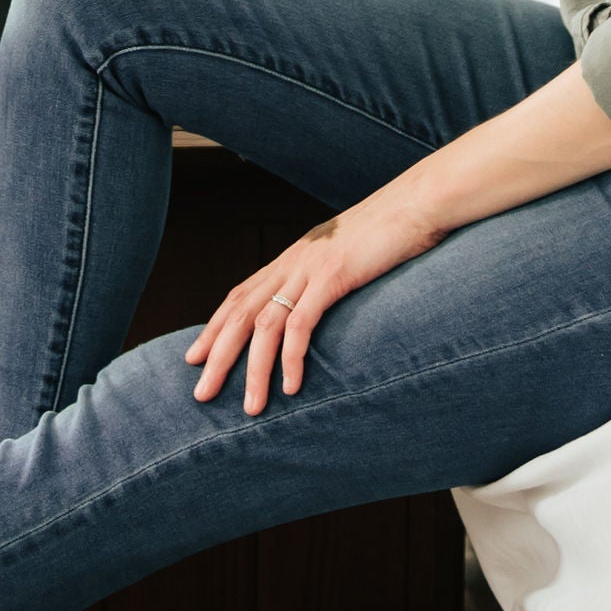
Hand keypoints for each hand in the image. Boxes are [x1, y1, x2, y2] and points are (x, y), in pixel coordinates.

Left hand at [185, 182, 441, 415]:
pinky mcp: (334, 276)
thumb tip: (316, 303)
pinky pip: (303, 322)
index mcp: (292, 258)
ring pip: (266, 324)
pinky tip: (291, 386)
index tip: (195, 357)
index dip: (214, 327)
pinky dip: (292, 357)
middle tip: (202, 393)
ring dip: (254, 369)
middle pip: (240, 314)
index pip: (239, 295)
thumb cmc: (387, 232)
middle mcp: (292, 262)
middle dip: (218, 356)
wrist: (416, 203)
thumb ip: (324, 276)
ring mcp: (310, 269)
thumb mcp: (345, 254)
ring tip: (251, 407)